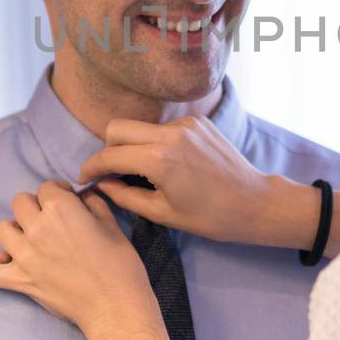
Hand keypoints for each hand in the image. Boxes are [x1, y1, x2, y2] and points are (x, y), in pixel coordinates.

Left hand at [0, 180, 158, 335]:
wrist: (114, 307)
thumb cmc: (120, 265)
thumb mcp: (112, 225)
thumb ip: (92, 203)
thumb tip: (80, 197)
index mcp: (61, 209)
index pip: (46, 187)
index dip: (60, 193)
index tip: (69, 204)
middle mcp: (37, 227)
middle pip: (20, 202)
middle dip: (36, 207)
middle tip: (51, 221)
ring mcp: (23, 255)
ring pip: (2, 229)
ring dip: (16, 231)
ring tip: (32, 240)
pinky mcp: (18, 281)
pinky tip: (5, 263)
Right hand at [77, 116, 316, 249]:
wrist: (254, 202)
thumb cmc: (211, 217)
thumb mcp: (163, 213)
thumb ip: (125, 196)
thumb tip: (102, 184)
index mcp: (160, 159)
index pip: (109, 155)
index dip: (90, 167)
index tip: (84, 179)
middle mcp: (171, 134)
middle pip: (117, 128)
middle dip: (107, 149)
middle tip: (111, 173)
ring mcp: (186, 124)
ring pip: (140, 125)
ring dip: (132, 145)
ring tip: (141, 172)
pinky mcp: (197, 122)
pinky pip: (163, 127)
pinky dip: (155, 142)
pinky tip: (167, 164)